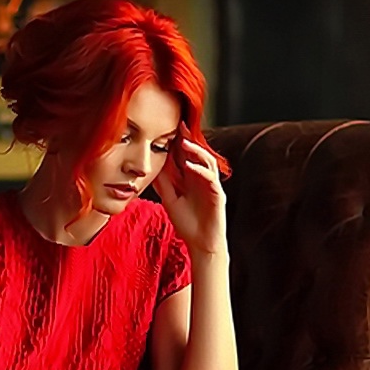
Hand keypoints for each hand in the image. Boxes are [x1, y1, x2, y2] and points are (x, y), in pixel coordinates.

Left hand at [151, 136, 226, 254]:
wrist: (201, 244)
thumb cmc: (187, 224)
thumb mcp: (170, 200)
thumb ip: (163, 184)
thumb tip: (152, 168)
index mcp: (190, 179)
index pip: (184, 157)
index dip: (177, 143)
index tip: (167, 129)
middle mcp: (201, 179)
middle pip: (196, 154)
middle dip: (188, 139)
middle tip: (180, 125)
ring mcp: (211, 185)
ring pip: (206, 162)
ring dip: (195, 151)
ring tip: (183, 142)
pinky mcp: (217, 195)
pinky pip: (210, 178)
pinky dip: (200, 170)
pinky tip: (190, 165)